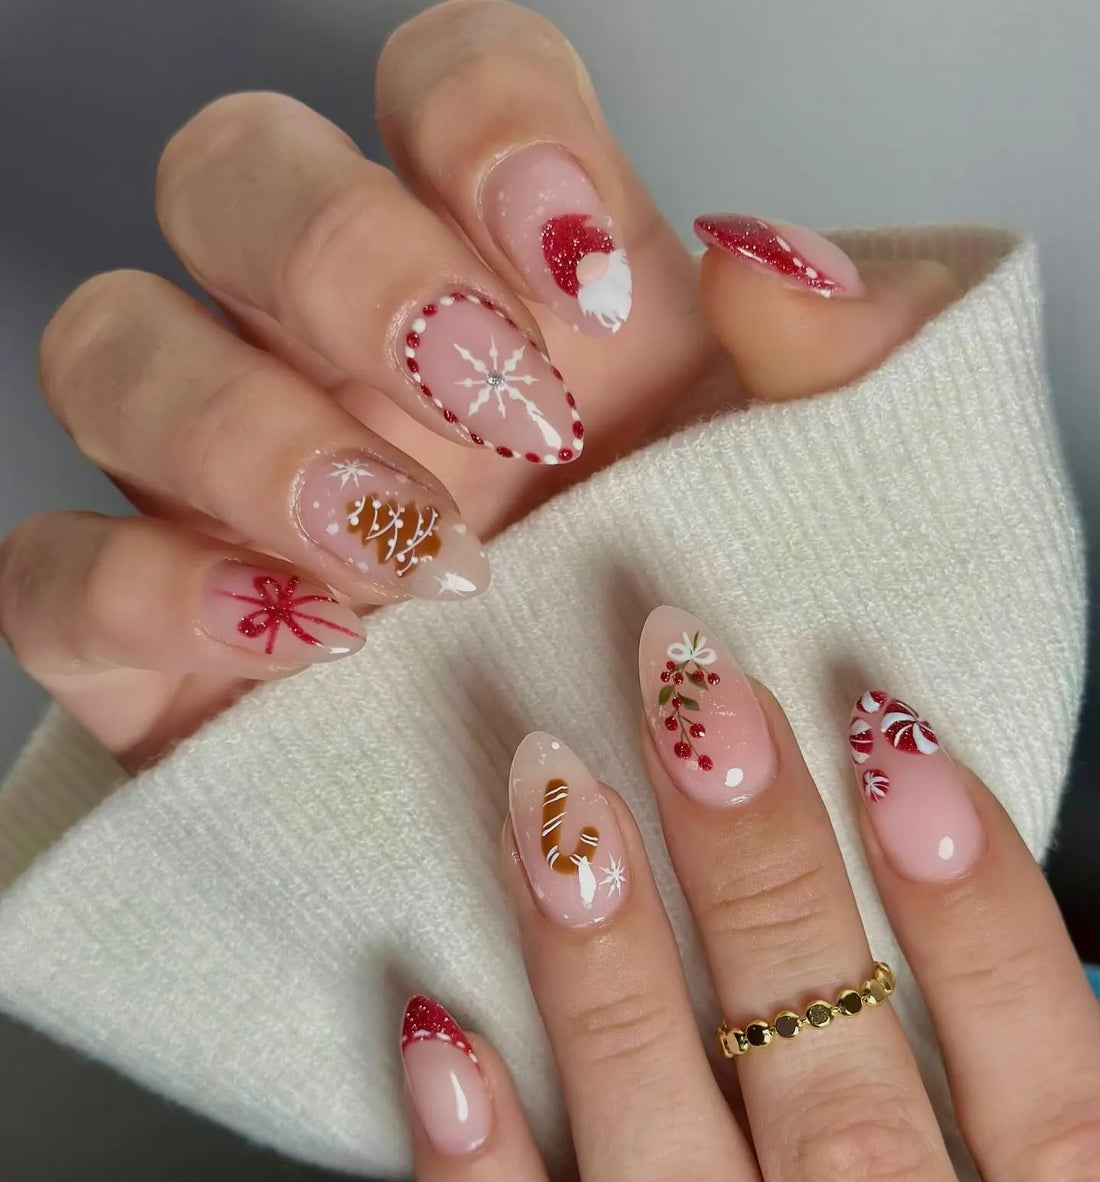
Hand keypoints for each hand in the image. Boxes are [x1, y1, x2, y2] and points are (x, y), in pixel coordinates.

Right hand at [0, 1, 955, 769]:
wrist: (631, 811)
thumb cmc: (710, 626)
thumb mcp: (815, 490)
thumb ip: (838, 356)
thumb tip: (766, 262)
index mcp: (503, 275)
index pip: (437, 80)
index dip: (483, 124)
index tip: (577, 267)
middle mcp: (338, 350)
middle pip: (234, 174)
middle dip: (346, 266)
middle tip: (493, 414)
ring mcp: (225, 483)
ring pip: (111, 348)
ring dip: (246, 433)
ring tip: (411, 555)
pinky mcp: (153, 634)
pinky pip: (57, 570)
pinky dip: (155, 593)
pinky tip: (300, 643)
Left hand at [400, 611, 1099, 1181]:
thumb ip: (1034, 1113)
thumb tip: (957, 877)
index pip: (1050, 1096)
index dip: (978, 911)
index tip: (892, 732)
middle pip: (844, 1114)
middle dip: (767, 892)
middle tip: (689, 693)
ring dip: (614, 995)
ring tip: (557, 800)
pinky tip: (435, 1032)